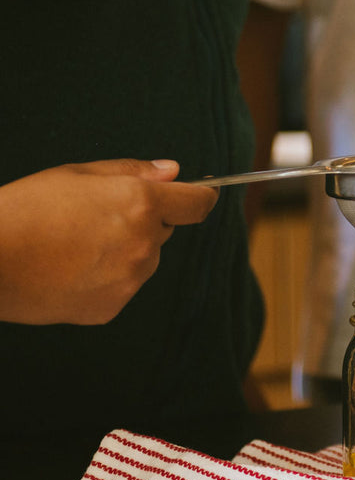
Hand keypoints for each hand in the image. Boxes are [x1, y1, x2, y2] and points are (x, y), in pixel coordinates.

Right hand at [0, 158, 217, 324]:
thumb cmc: (28, 209)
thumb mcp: (79, 173)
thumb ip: (133, 172)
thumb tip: (173, 172)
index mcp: (141, 204)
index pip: (197, 203)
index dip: (200, 196)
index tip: (199, 193)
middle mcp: (144, 244)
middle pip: (164, 230)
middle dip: (144, 221)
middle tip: (99, 216)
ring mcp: (130, 280)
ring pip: (144, 259)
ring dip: (126, 250)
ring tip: (76, 244)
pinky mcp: (112, 307)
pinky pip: (123, 285)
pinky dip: (107, 277)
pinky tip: (71, 268)